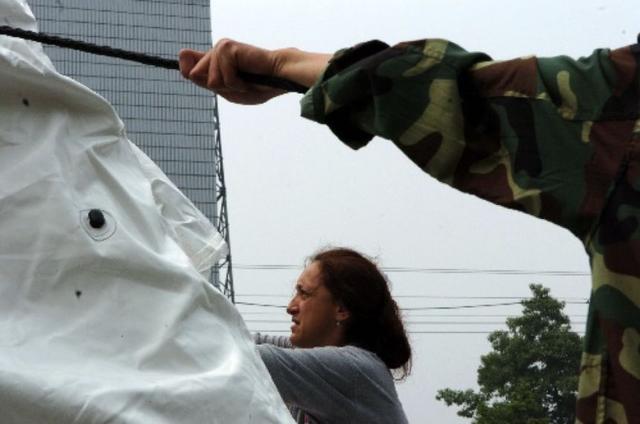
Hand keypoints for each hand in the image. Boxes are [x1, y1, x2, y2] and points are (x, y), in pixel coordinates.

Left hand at [179, 39, 330, 104]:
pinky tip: (248, 76)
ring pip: (210, 79)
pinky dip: (236, 83)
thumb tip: (181, 53)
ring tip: (244, 80)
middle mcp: (214, 52)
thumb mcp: (225, 89)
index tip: (189, 65)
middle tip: (238, 83)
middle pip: (195, 76)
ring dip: (230, 86)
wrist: (278, 78)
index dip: (186, 70)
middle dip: (218, 87)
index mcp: (213, 62)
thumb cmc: (257, 85)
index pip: (188, 67)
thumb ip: (201, 78)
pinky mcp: (228, 48)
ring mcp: (220, 48)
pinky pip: (223, 77)